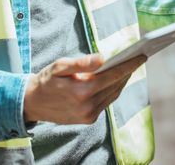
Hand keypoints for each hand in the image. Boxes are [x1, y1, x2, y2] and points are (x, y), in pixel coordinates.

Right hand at [23, 54, 145, 124]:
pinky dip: (113, 90)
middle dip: (128, 71)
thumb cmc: (46, 80)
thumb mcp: (60, 65)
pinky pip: (106, 102)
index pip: (113, 75)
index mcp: (82, 90)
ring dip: (122, 80)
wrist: (32, 103)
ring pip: (113, 94)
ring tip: (131, 66)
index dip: (129, 65)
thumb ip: (82, 62)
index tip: (142, 55)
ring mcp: (89, 115)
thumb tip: (104, 57)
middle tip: (139, 57)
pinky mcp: (88, 119)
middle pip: (116, 85)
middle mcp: (88, 106)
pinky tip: (117, 79)